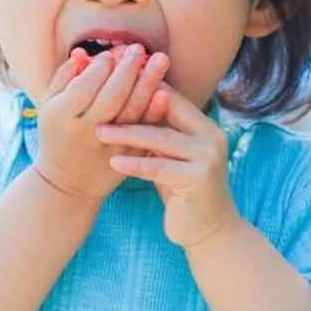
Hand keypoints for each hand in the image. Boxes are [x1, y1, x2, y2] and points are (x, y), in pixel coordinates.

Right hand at [31, 44, 170, 202]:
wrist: (67, 183)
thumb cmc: (58, 136)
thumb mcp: (50, 107)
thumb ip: (64, 78)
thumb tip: (83, 53)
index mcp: (62, 116)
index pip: (84, 86)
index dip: (100, 67)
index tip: (112, 53)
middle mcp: (86, 130)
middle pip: (111, 96)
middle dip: (128, 69)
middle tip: (139, 48)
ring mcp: (108, 145)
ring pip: (131, 112)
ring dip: (148, 83)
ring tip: (160, 59)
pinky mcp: (126, 156)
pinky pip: (143, 132)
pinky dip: (154, 111)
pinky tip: (165, 92)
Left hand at [98, 86, 240, 247]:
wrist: (208, 230)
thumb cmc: (182, 190)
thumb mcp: (171, 157)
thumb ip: (160, 133)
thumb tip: (128, 103)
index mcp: (204, 126)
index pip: (171, 97)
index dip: (142, 86)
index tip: (111, 80)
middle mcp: (210, 137)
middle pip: (167, 110)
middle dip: (132, 102)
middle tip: (99, 98)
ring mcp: (207, 158)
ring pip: (161, 138)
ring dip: (127, 134)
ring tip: (99, 132)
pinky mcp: (198, 180)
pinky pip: (159, 168)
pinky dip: (135, 164)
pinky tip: (113, 162)